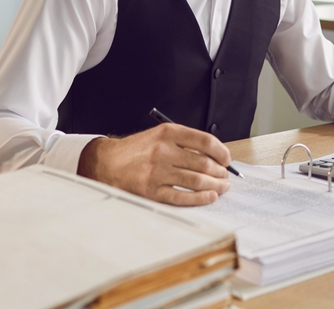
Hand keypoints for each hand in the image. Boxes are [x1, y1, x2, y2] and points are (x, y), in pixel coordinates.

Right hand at [77, 123, 231, 205]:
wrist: (106, 163)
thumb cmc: (137, 150)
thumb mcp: (159, 136)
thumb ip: (184, 143)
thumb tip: (215, 157)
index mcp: (167, 133)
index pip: (204, 141)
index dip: (221, 151)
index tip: (227, 159)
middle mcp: (163, 151)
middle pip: (203, 163)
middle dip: (220, 172)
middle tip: (226, 177)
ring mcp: (157, 172)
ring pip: (196, 181)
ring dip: (214, 186)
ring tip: (222, 187)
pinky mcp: (151, 191)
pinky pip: (182, 197)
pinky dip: (200, 198)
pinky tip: (209, 197)